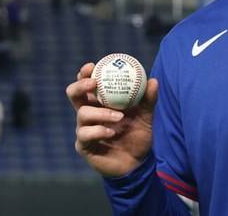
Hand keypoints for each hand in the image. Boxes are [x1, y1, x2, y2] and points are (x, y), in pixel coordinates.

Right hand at [66, 62, 158, 176]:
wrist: (137, 163)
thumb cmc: (139, 135)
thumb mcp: (147, 116)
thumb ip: (149, 99)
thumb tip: (153, 81)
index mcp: (100, 102)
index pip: (87, 84)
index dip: (85, 73)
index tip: (92, 65)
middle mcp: (89, 113)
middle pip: (74, 95)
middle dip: (80, 85)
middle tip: (94, 83)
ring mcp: (84, 129)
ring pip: (82, 114)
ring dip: (101, 112)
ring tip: (119, 116)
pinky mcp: (84, 146)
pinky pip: (85, 134)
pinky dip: (98, 131)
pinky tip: (111, 132)